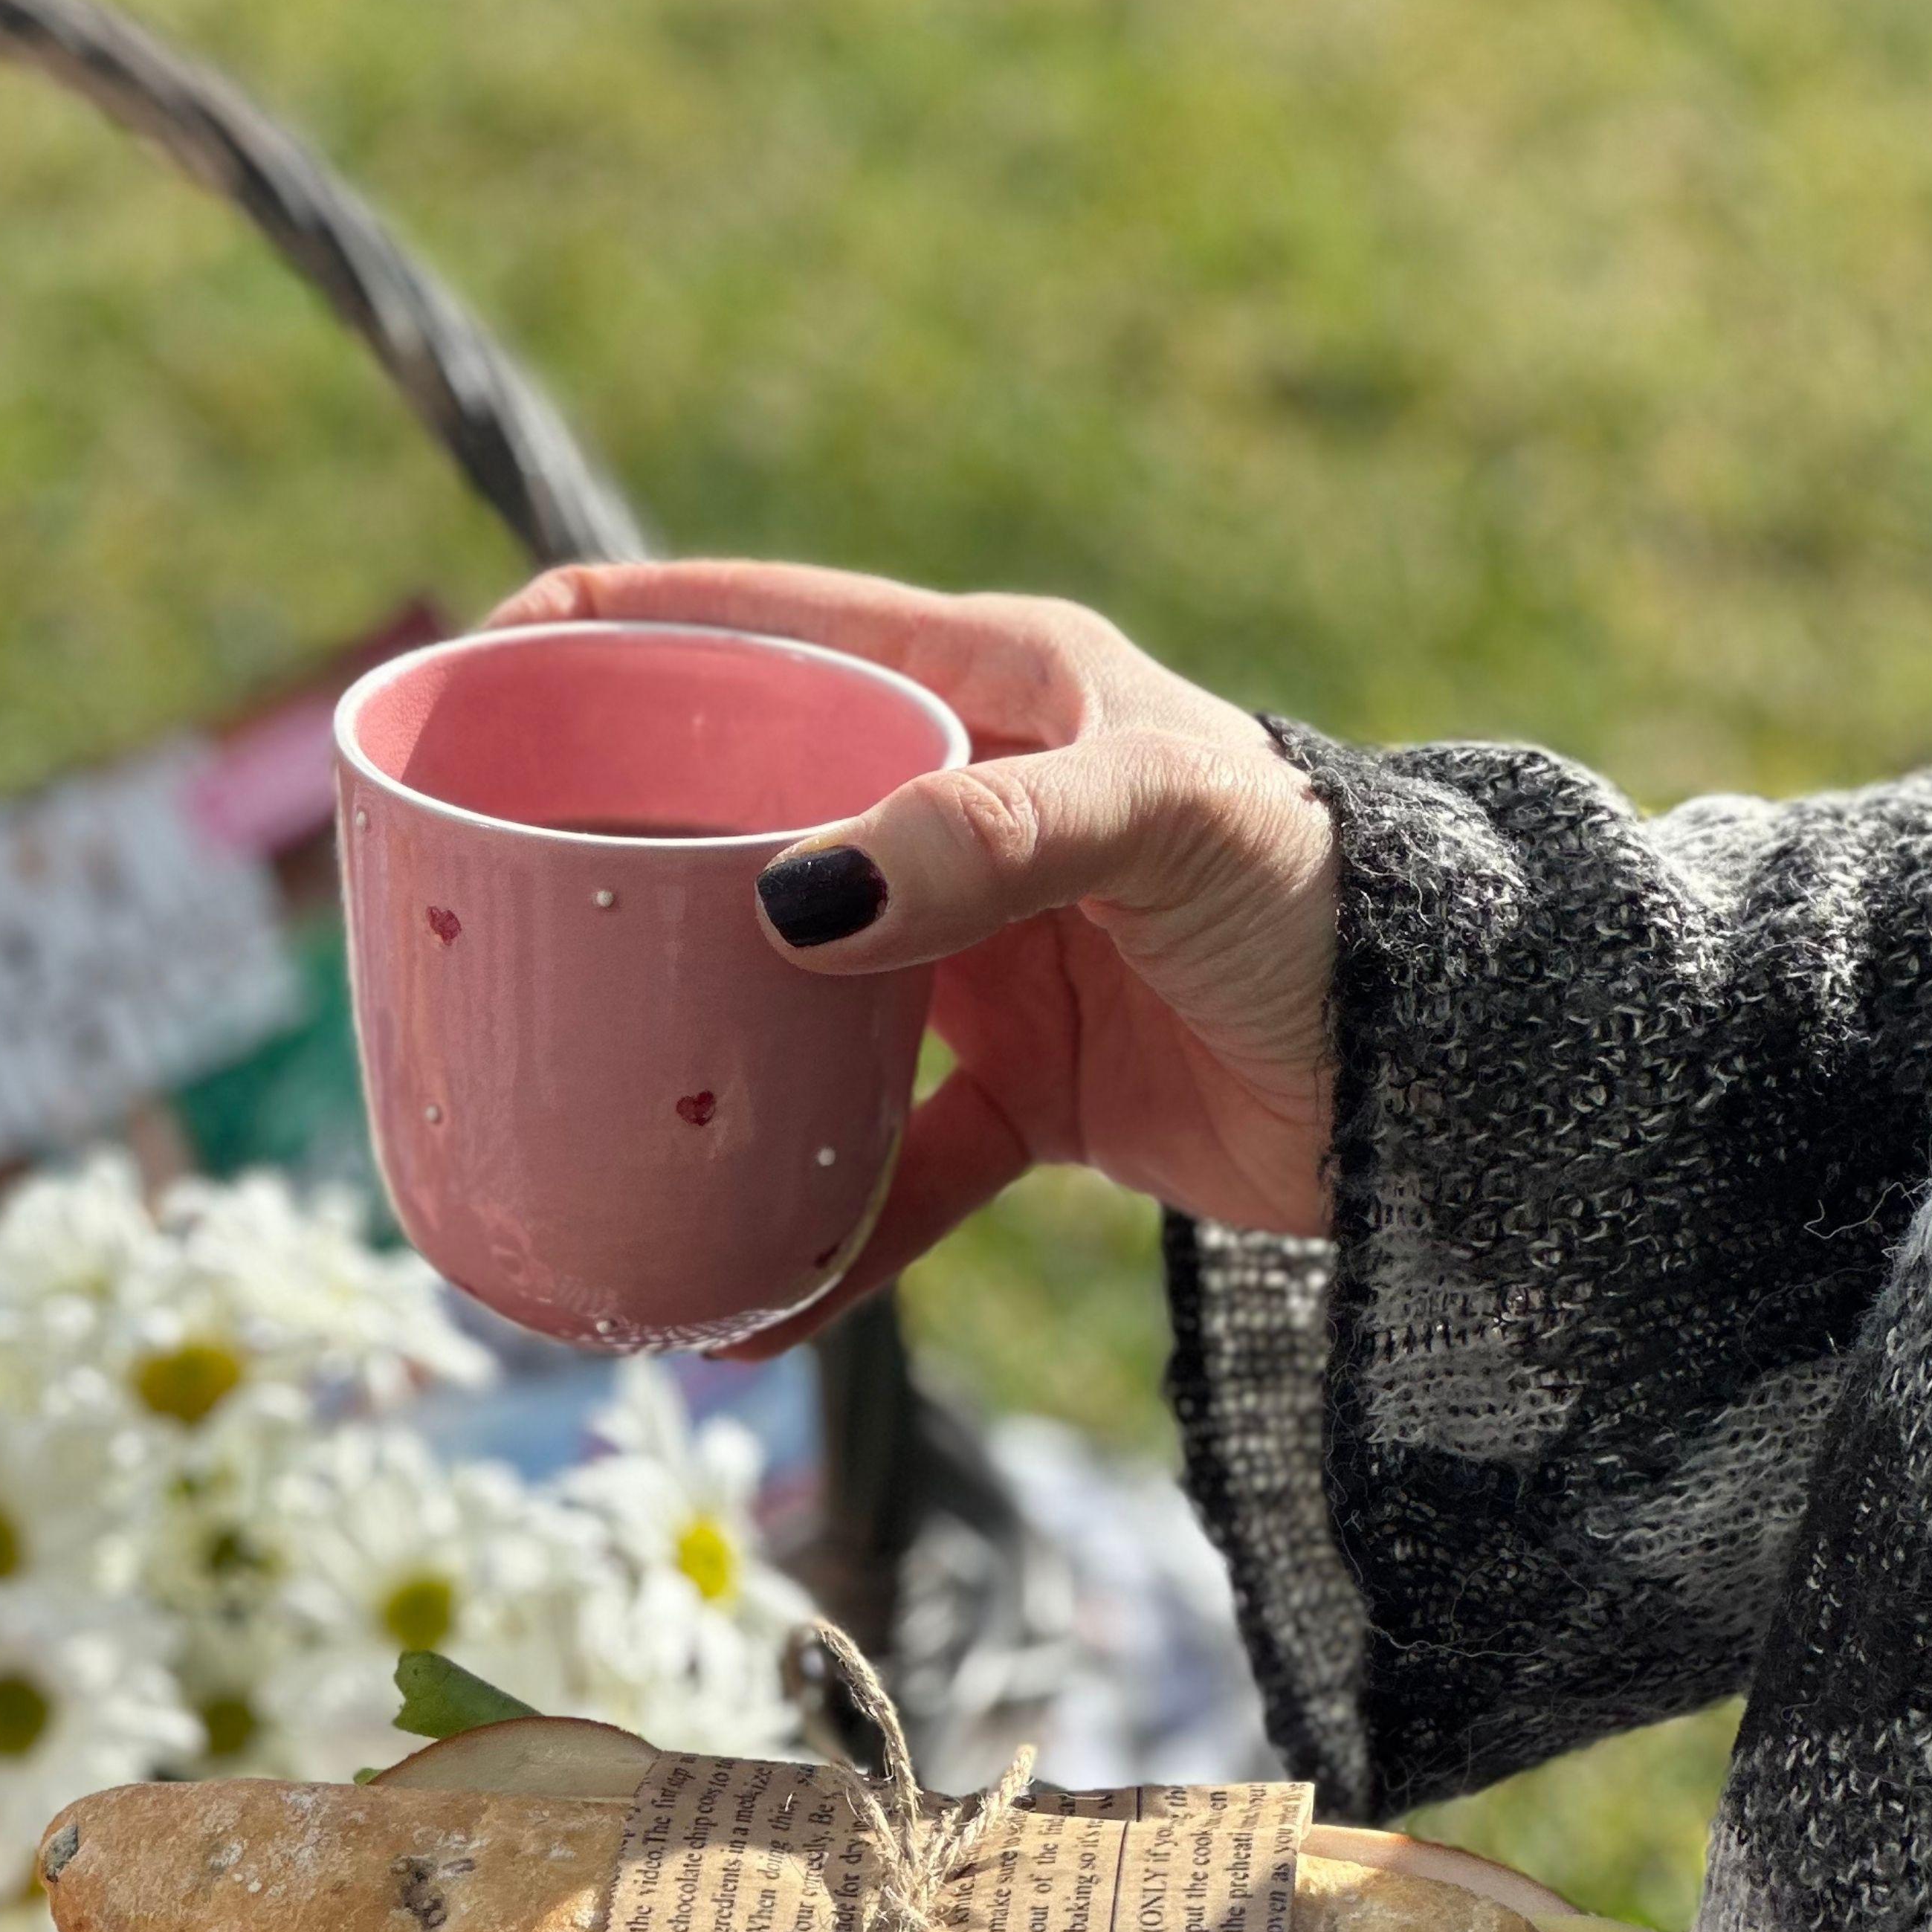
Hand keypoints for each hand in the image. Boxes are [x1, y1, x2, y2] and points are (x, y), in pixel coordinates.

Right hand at [486, 563, 1337, 1337]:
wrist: (1458, 1076)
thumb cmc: (1324, 888)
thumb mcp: (1163, 815)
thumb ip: (985, 837)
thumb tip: (780, 903)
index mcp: (979, 688)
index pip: (753, 628)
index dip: (607, 634)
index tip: (472, 673)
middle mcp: (956, 813)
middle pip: (737, 817)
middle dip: (615, 860)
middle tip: (483, 917)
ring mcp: (976, 959)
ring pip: (788, 1004)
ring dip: (696, 1060)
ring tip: (579, 1111)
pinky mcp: (1021, 1094)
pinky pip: (885, 1166)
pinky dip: (822, 1234)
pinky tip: (746, 1303)